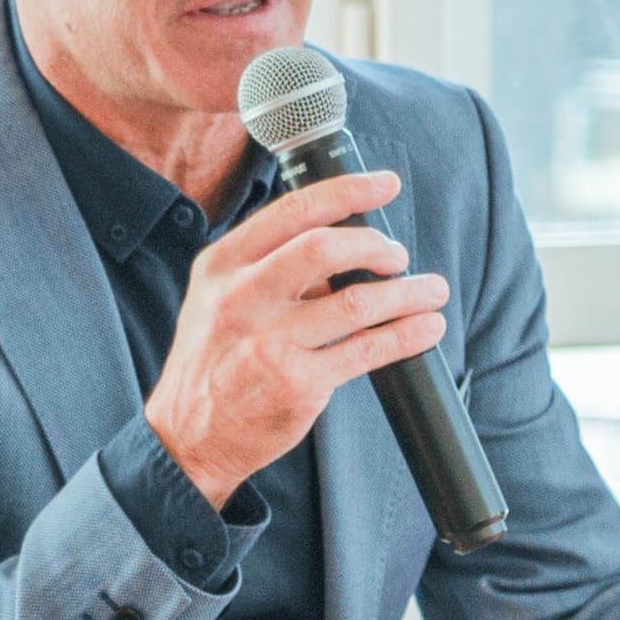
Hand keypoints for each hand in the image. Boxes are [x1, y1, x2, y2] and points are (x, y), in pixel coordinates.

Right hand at [138, 169, 450, 508]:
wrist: (189, 435)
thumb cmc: (213, 362)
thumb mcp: (217, 299)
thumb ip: (267, 267)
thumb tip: (341, 244)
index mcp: (222, 266)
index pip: (292, 211)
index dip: (348, 191)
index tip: (384, 184)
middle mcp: (241, 298)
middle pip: (325, 248)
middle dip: (377, 245)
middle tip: (398, 256)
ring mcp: (269, 342)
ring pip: (357, 302)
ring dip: (407, 293)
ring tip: (430, 291)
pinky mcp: (297, 383)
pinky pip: (367, 350)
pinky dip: (406, 334)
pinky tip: (425, 328)